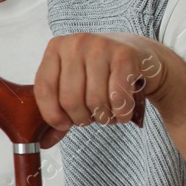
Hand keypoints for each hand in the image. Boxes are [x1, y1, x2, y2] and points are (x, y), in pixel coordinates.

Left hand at [34, 32, 184, 130]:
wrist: (141, 56)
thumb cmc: (101, 74)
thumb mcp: (75, 85)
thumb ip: (58, 111)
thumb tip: (44, 143)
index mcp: (56, 47)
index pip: (44, 89)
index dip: (52, 115)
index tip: (64, 125)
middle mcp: (76, 42)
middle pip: (70, 99)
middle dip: (81, 118)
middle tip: (91, 118)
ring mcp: (101, 46)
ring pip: (94, 101)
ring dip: (103, 117)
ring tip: (108, 112)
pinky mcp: (126, 55)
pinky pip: (118, 98)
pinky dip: (121, 113)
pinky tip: (123, 111)